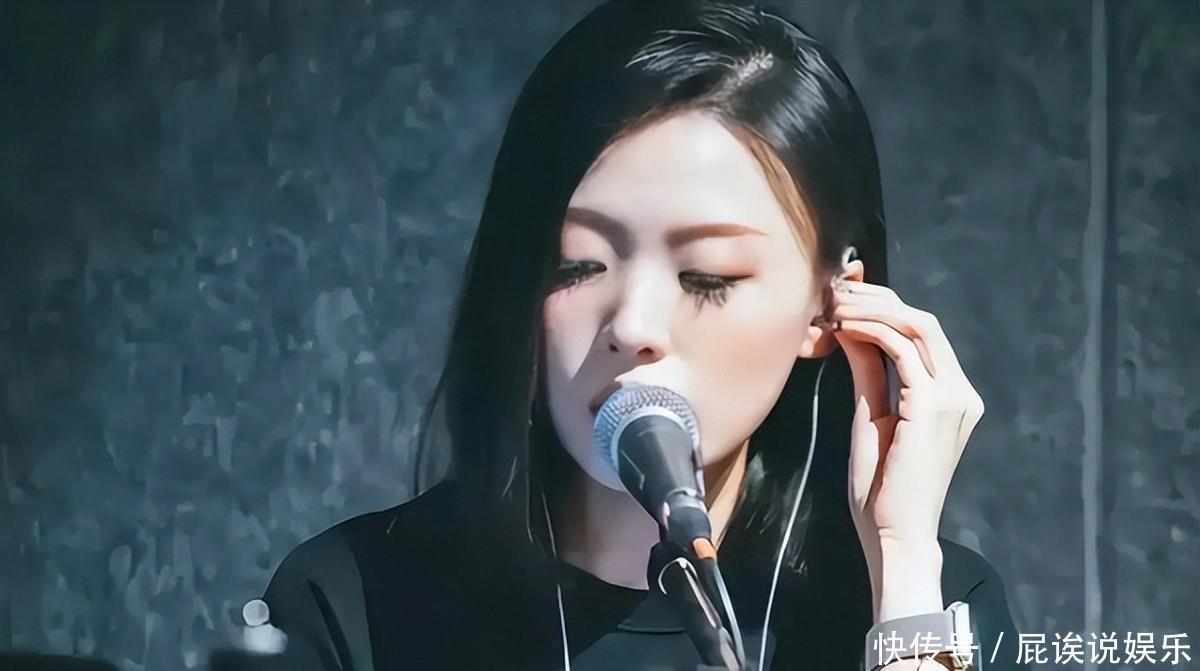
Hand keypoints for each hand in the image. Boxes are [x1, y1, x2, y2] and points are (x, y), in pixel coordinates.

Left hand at [828, 279, 984, 618]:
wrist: (894, 533)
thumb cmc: (882, 487)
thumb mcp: (871, 414)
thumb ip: (869, 371)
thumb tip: (851, 330)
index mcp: (952, 395)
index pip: (923, 332)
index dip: (884, 306)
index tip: (844, 298)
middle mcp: (962, 392)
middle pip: (924, 321)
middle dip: (877, 299)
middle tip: (834, 292)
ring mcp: (953, 398)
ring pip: (917, 326)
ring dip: (871, 309)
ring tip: (833, 305)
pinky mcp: (933, 407)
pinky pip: (903, 350)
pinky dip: (870, 331)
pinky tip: (842, 328)